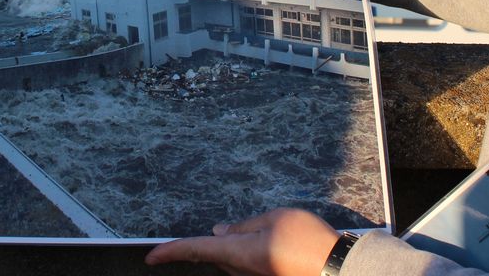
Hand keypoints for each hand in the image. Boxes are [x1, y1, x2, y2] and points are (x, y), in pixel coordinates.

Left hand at [144, 208, 339, 275]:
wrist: (338, 268)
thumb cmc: (308, 241)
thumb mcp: (274, 219)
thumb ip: (244, 225)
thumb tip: (221, 231)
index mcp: (238, 252)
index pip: (196, 249)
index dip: (170, 252)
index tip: (150, 256)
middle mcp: (242, 270)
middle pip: (216, 255)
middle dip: (213, 243)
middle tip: (220, 230)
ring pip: (234, 259)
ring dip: (236, 246)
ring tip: (263, 231)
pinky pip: (250, 264)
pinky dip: (251, 252)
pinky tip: (270, 242)